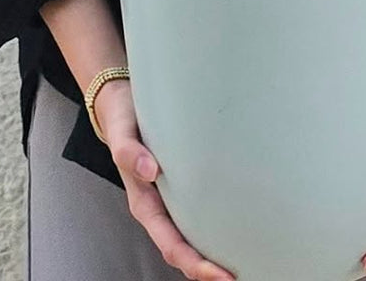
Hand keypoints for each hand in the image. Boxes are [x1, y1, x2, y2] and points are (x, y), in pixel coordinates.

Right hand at [96, 81, 235, 280]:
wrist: (122, 102)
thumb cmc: (123, 119)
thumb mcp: (121, 131)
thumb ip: (129, 151)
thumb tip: (149, 170)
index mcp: (144, 202)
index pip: (170, 243)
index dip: (194, 263)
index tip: (218, 274)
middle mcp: (159, 205)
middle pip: (184, 249)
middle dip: (208, 269)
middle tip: (240, 277)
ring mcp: (171, 197)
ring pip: (193, 235)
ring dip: (213, 253)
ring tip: (244, 263)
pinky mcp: (183, 182)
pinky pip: (199, 211)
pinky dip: (215, 225)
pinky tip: (237, 226)